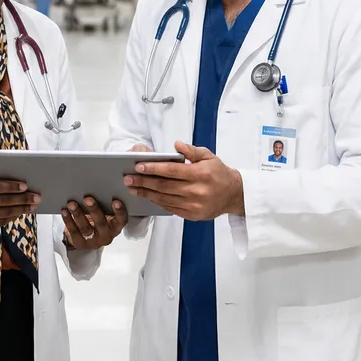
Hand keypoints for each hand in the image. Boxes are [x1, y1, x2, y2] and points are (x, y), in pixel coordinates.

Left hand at [61, 197, 127, 249]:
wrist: (86, 237)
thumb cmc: (98, 219)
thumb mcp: (105, 214)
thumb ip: (105, 205)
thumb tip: (97, 186)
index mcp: (115, 227)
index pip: (121, 220)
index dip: (120, 212)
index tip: (115, 201)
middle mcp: (106, 235)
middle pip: (101, 223)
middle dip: (94, 210)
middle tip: (88, 198)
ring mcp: (93, 241)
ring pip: (86, 228)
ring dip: (78, 214)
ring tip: (72, 204)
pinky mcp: (80, 244)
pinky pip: (74, 232)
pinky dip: (68, 220)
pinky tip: (65, 211)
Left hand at [123, 141, 244, 219]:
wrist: (233, 194)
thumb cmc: (218, 172)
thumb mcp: (208, 156)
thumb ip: (192, 150)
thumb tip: (176, 145)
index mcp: (201, 174)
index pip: (172, 170)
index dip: (153, 168)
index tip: (138, 166)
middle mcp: (197, 191)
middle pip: (164, 186)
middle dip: (143, 182)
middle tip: (128, 178)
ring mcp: (194, 205)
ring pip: (164, 199)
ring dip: (146, 193)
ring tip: (132, 188)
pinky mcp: (192, 215)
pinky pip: (170, 208)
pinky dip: (157, 202)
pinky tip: (147, 196)